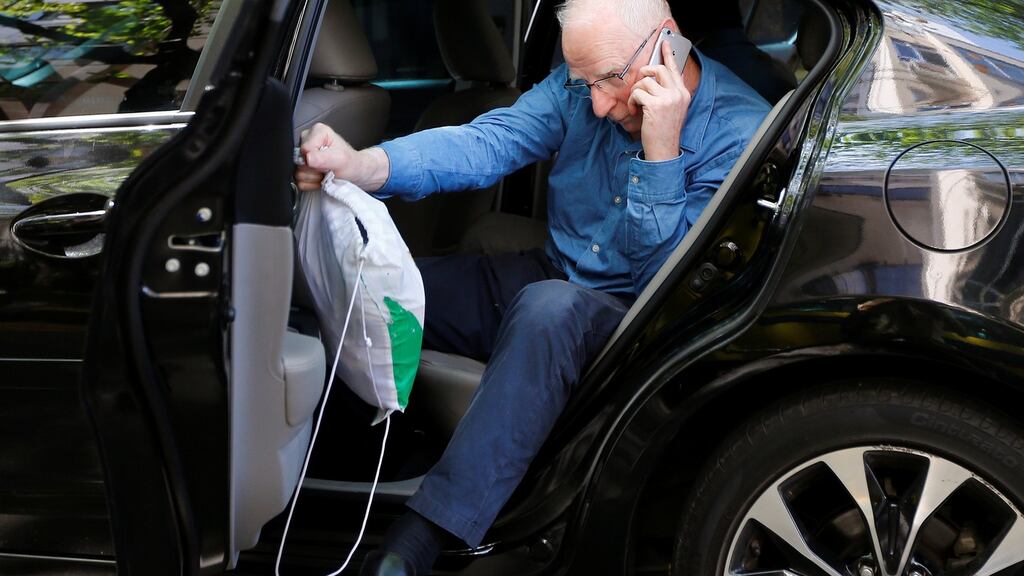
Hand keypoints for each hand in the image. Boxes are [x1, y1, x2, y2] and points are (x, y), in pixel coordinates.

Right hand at [294, 123, 388, 191]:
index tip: (329, 162)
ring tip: (325, 173)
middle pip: (300, 161)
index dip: (316, 160)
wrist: (354, 173)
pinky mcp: (300, 167)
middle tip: (328, 169)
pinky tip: (320, 178)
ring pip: (298, 173)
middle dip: (315, 169)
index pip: (305, 149)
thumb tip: (308, 158)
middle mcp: (307, 140)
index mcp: (317, 131)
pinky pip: (299, 181)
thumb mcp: (341, 159)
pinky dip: (311, 184)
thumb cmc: (350, 163)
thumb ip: (324, 157)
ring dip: (314, 178)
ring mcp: (302, 154)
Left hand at [628, 39, 690, 161]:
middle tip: (639, 85)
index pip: (675, 69)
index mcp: (683, 93)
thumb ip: (667, 93)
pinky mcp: (656, 105)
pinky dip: (632, 101)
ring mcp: (668, 98)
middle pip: (659, 69)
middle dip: (644, 74)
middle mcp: (678, 93)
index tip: (664, 43)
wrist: (664, 150)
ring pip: (645, 81)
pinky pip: (637, 92)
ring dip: (636, 92)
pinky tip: (635, 111)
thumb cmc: (664, 131)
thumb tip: (654, 79)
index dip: (668, 54)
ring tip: (636, 105)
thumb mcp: (671, 110)